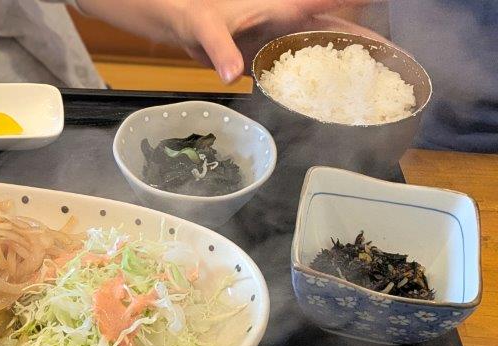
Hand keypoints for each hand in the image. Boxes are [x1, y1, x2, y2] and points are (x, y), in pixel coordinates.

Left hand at [78, 0, 383, 82]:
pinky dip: (319, 84)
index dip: (356, 3)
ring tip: (379, 85)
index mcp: (281, 9)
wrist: (180, 26)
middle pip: (337, 31)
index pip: (325, 3)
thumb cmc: (195, 15)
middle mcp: (288, 25)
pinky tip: (334, 102)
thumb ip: (220, 48)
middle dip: (367, 45)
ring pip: (324, 53)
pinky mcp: (271, 61)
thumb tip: (232, 73)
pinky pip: (302, 72)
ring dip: (349, 66)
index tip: (386, 5)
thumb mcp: (206, 28)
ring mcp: (281, 43)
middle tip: (399, 62)